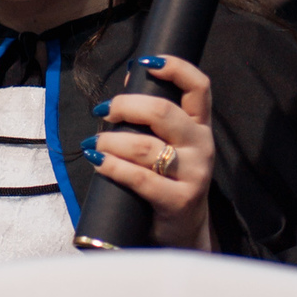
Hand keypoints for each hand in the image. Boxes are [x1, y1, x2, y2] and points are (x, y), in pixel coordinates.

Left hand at [83, 56, 213, 251]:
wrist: (184, 235)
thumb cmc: (169, 181)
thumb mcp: (169, 146)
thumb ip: (153, 116)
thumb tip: (129, 78)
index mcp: (200, 127)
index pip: (199, 87)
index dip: (175, 67)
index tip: (146, 61)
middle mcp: (202, 146)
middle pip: (163, 112)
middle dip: (125, 106)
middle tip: (103, 110)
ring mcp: (194, 174)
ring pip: (145, 146)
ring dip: (111, 140)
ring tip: (94, 142)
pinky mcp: (179, 200)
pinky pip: (139, 178)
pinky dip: (112, 166)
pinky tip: (97, 160)